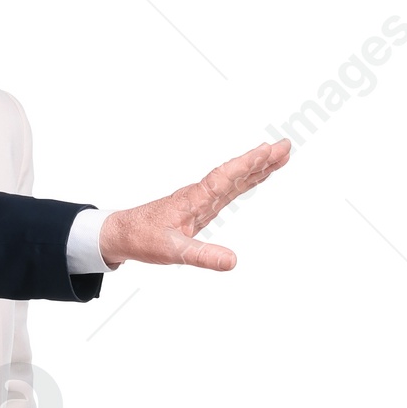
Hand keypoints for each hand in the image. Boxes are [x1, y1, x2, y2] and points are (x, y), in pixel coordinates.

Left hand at [96, 140, 289, 271]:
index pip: (225, 177)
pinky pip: (227, 190)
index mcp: (194, 199)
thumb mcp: (174, 252)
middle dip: (260, 160)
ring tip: (280, 156)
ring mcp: (201, 200)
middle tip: (285, 146)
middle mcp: (200, 195)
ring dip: (256, 168)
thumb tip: (233, 261)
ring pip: (234, 180)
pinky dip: (244, 182)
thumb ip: (203, 256)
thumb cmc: (143, 240)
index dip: (248, 164)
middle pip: (235, 173)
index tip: (269, 150)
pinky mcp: (200, 208)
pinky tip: (255, 177)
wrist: (121, 234)